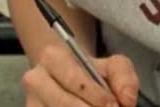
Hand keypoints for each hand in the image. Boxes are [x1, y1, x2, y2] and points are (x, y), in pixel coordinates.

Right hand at [22, 45, 140, 106]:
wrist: (66, 79)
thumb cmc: (91, 73)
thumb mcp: (112, 66)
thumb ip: (124, 77)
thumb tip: (127, 101)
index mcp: (52, 58)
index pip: (74, 80)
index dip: (97, 96)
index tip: (114, 105)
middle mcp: (35, 80)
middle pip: (64, 104)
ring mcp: (31, 102)